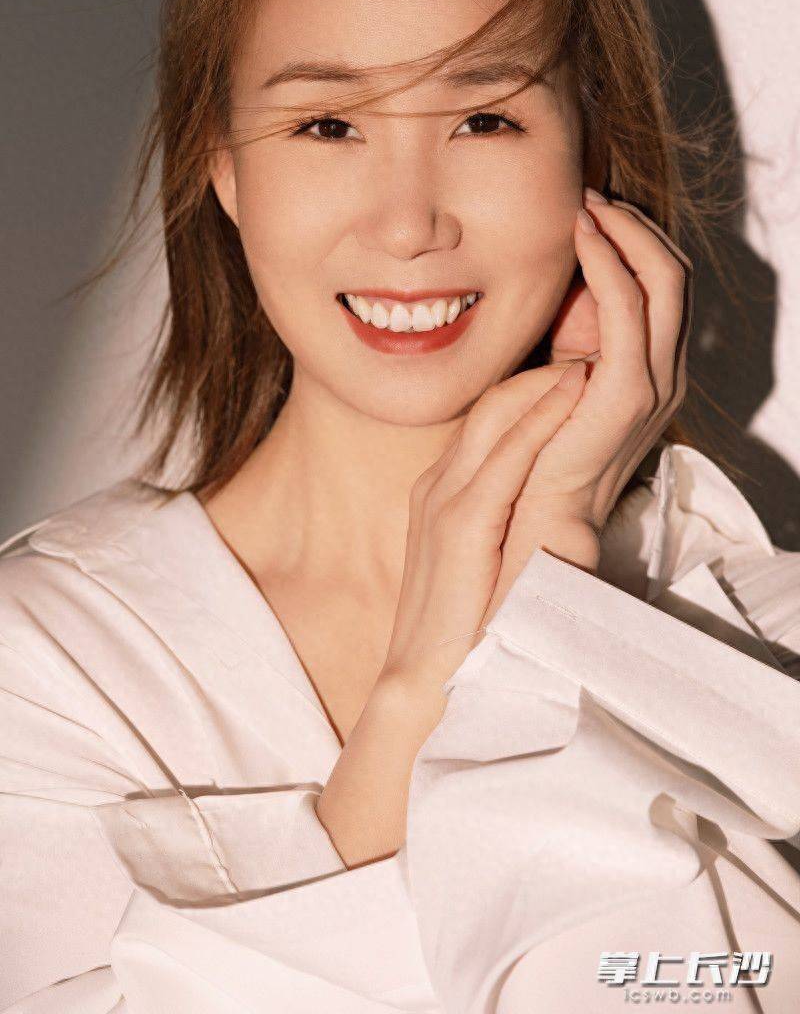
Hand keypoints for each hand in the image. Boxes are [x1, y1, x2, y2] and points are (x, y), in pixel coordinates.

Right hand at [380, 358, 591, 691]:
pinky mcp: (460, 526)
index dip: (532, 386)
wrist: (425, 685)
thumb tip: (545, 492)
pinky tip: (571, 391)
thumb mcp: (480, 559)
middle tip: (592, 342)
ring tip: (593, 352)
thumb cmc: (463, 629)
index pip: (488, 419)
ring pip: (497, 417)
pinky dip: (540, 418)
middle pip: (491, 404)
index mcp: (441, 490)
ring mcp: (443, 501)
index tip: (577, 364)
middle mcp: (437, 484)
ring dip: (547, 381)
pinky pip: (505, 457)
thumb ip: (501, 516)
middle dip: (541, 369)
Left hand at [487, 186, 692, 613]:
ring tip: (588, 203)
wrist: (531, 530)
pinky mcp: (626, 395)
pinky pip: (629, 310)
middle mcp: (662, 375)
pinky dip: (609, 263)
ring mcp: (651, 385)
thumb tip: (548, 297)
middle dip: (636, 227)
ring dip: (626, 233)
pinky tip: (581, 237)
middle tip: (592, 194)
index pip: (661, 289)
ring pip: (665, 282)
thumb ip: (560, 347)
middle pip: (674, 276)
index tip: (591, 208)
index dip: (634, 242)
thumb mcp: (549, 391)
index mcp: (646, 375)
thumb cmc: (529, 460)